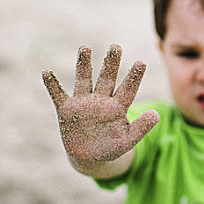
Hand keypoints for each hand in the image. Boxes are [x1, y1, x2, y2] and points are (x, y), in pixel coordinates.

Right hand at [42, 44, 158, 161]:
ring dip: (84, 65)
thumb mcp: (128, 140)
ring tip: (86, 48)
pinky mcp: (67, 110)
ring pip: (84, 80)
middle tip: (116, 46)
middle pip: (107, 78)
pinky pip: (58, 95)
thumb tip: (156, 115)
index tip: (142, 62)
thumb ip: (141, 128)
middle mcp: (102, 100)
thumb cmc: (112, 147)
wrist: (90, 157)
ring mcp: (84, 103)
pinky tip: (47, 72)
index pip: (128, 88)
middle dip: (111, 63)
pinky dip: (52, 85)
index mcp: (118, 106)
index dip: (134, 76)